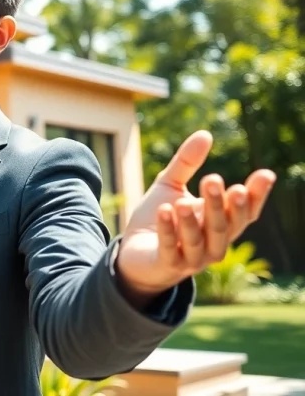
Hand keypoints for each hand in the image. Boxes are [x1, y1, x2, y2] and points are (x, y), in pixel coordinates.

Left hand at [115, 130, 275, 303]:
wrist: (133, 253)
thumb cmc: (158, 218)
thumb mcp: (170, 185)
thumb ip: (187, 163)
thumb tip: (206, 133)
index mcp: (220, 225)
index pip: (245, 213)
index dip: (256, 196)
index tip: (265, 174)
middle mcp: (213, 245)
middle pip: (223, 226)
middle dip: (220, 205)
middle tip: (215, 180)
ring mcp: (191, 259)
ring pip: (198, 241)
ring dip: (191, 222)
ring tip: (183, 202)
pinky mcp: (167, 265)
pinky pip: (170, 249)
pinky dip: (168, 231)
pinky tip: (163, 211)